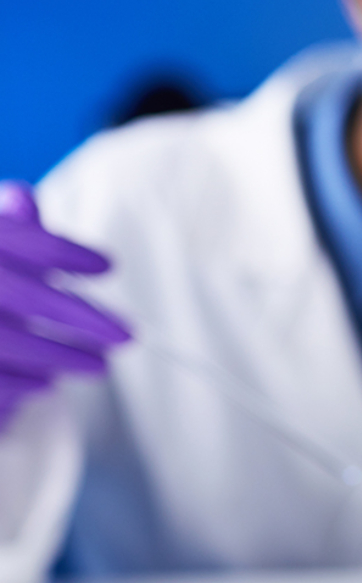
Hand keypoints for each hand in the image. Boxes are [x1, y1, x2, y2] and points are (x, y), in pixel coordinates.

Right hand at [0, 182, 128, 429]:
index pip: (19, 239)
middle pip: (22, 294)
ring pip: (8, 341)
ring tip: (99, 365)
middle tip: (127, 335)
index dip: (64, 252)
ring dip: (60, 355)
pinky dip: (23, 384)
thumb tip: (23, 198)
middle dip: (80, 315)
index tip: (107, 266)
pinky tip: (47, 383)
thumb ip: (7, 230)